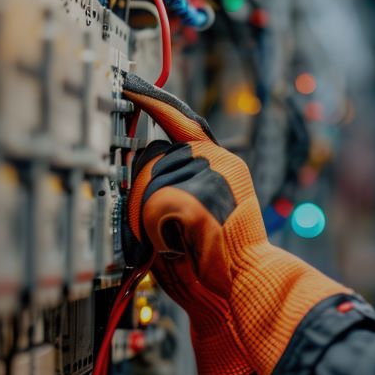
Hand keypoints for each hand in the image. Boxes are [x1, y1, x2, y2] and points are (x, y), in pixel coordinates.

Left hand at [122, 74, 347, 374]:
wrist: (246, 290)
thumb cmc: (217, 263)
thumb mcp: (199, 212)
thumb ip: (177, 183)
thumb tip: (139, 166)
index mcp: (220, 162)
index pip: (179, 119)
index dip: (150, 101)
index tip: (128, 84)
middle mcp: (217, 161)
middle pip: (148, 160)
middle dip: (142, 197)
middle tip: (170, 233)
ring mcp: (210, 176)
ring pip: (146, 187)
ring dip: (149, 222)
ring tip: (181, 241)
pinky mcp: (199, 197)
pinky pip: (151, 208)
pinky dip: (154, 233)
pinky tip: (179, 245)